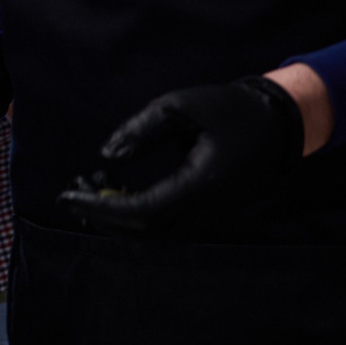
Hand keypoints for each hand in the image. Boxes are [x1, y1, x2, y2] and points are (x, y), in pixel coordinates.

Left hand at [57, 75, 303, 236]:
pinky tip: (116, 192)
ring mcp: (210, 220)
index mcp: (201, 184)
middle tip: (71, 191)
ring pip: (153, 237)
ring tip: (91, 188)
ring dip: (117, 220)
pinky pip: (165, 230)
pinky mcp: (208, 218)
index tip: (67, 194)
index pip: (141, 212)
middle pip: (143, 233)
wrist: (278, 125)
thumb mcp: (180, 106)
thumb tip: (107, 157)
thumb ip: (141, 130)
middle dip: (101, 216)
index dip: (100, 207)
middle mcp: (206, 212)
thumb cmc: (229, 109)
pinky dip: (135, 219)